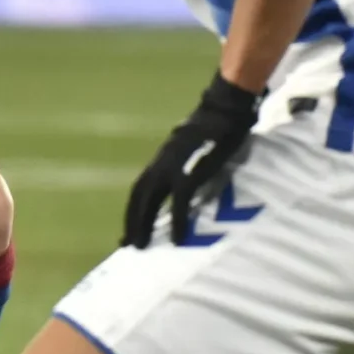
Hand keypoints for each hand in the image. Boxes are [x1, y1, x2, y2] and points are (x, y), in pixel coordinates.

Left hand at [122, 74, 259, 247]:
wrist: (226, 107)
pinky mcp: (191, 171)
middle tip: (127, 244)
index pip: (140, 186)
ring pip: (151, 200)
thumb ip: (186, 160)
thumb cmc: (218, 124)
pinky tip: (177, 240)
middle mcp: (163, 162)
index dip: (133, 208)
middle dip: (132, 220)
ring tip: (141, 246)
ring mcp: (174, 166)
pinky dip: (178, 222)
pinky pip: (180, 202)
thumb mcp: (195, 145)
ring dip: (144, 224)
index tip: (129, 228)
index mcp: (164, 157)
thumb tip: (189, 178)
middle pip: (139, 195)